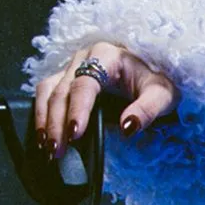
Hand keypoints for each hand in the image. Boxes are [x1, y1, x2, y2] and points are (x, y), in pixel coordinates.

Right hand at [34, 42, 179, 158]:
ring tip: (47, 146)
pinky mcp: (66, 78)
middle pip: (62, 90)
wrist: (155, 72)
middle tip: (57, 149)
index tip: (75, 134)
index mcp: (107, 55)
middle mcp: (84, 58)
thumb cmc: (157, 81)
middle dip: (57, 122)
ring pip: (47, 91)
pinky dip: (42, 115)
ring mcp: (72, 66)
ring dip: (44, 120)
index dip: (77, 110)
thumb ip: (148, 110)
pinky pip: (46, 94)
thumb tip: (127, 127)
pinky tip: (44, 136)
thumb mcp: (163, 95)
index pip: (85, 84)